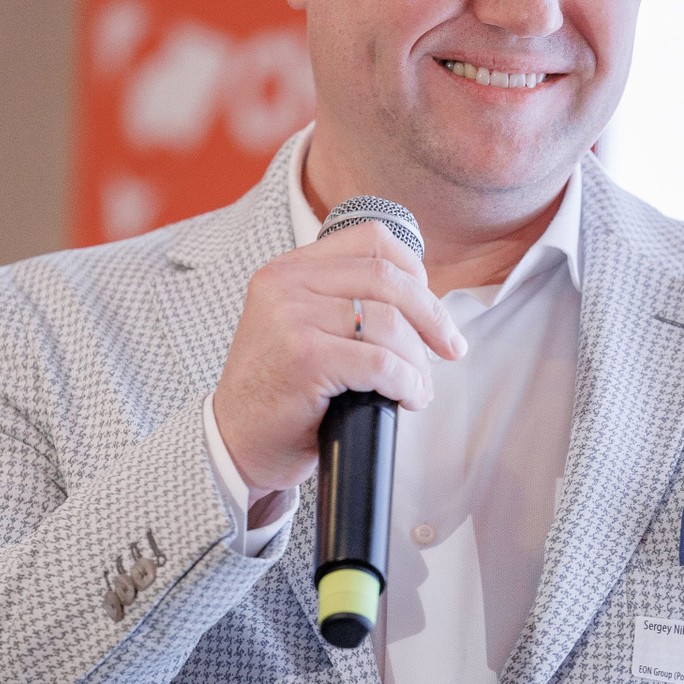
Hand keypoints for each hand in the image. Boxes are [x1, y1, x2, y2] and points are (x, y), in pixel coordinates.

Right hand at [211, 221, 466, 496]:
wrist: (233, 443)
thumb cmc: (277, 392)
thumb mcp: (298, 325)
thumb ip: (340, 300)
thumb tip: (420, 299)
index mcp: (288, 269)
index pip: (370, 240)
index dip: (414, 269)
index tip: (430, 305)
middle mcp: (286, 284)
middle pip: (387, 278)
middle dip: (432, 316)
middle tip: (450, 347)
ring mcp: (292, 319)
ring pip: (389, 323)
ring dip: (418, 359)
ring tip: (418, 386)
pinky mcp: (304, 359)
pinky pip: (381, 363)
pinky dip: (407, 382)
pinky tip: (407, 397)